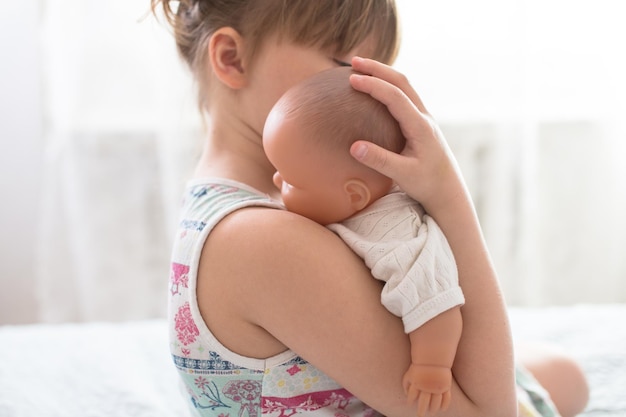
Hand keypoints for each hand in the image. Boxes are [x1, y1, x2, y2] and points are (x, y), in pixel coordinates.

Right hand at [348, 57, 468, 216]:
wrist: (449, 191)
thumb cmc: (427, 184)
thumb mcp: (403, 174)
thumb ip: (379, 160)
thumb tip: (354, 147)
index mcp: (420, 126)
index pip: (395, 96)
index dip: (373, 85)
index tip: (352, 80)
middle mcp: (424, 117)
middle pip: (401, 82)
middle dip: (378, 69)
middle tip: (354, 61)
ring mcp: (424, 119)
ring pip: (404, 87)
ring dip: (383, 74)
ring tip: (361, 69)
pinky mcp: (420, 124)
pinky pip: (404, 97)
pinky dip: (387, 87)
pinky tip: (374, 89)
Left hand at [402, 364, 451, 416]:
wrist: (433, 358)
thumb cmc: (419, 367)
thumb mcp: (409, 374)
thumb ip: (406, 384)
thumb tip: (407, 396)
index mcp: (417, 383)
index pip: (412, 396)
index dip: (410, 401)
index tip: (410, 404)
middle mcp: (427, 386)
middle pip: (424, 402)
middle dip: (421, 410)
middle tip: (420, 415)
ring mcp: (437, 387)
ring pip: (435, 402)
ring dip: (433, 408)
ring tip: (431, 412)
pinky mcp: (445, 386)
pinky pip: (446, 398)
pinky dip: (445, 405)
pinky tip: (442, 409)